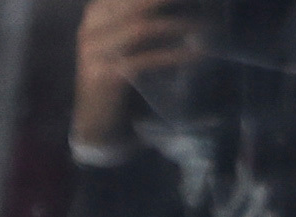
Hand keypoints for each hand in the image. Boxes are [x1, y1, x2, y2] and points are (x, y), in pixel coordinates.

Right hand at [74, 0, 207, 149]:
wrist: (96, 125)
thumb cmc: (118, 79)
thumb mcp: (124, 42)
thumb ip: (141, 18)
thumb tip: (186, 4)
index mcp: (95, 15)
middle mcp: (89, 30)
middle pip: (134, 4)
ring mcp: (93, 53)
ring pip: (140, 28)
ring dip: (178, 25)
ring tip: (206, 26)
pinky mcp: (105, 77)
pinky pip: (145, 59)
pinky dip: (174, 55)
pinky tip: (197, 54)